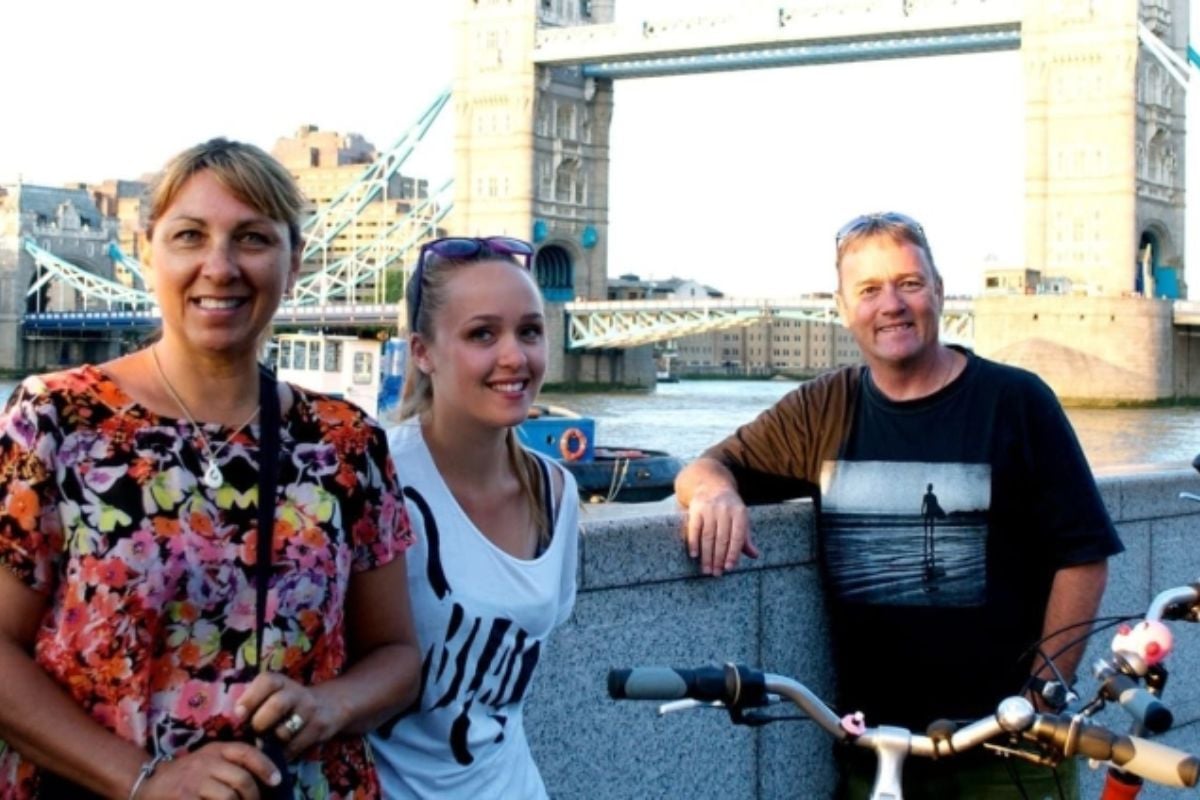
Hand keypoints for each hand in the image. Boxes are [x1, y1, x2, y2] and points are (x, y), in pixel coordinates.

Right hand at [140, 741, 279, 799]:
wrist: (149, 784)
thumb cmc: (188, 775)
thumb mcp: (210, 760)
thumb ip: (233, 763)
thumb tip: (268, 779)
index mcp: (216, 750)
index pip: (247, 753)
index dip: (266, 766)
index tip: (277, 780)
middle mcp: (205, 763)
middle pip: (242, 780)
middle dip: (254, 797)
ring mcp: (193, 783)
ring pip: (229, 797)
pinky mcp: (184, 799)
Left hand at [235, 673, 344, 759]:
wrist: (329, 705)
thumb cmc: (288, 703)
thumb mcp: (274, 694)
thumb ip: (255, 704)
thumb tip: (232, 725)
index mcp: (281, 682)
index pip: (267, 681)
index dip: (250, 698)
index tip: (239, 714)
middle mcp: (297, 693)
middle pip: (277, 705)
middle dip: (260, 723)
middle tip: (254, 733)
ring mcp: (309, 711)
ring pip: (285, 731)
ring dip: (271, 743)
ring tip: (265, 745)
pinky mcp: (318, 729)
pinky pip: (293, 747)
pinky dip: (281, 754)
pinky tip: (277, 753)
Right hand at [682, 485, 758, 576]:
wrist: (711, 484)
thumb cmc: (729, 507)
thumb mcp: (740, 518)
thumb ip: (745, 537)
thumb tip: (754, 555)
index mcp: (739, 512)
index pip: (737, 537)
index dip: (733, 553)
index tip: (729, 568)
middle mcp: (724, 510)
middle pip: (721, 539)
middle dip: (718, 558)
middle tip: (716, 574)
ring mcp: (709, 509)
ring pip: (708, 536)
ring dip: (706, 555)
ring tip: (706, 570)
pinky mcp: (696, 509)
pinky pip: (694, 529)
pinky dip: (694, 543)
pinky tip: (694, 555)